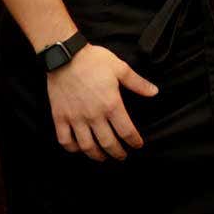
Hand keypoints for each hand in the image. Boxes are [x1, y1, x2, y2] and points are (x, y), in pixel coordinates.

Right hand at [47, 43, 158, 161]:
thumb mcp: (121, 68)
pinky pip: (65, 140)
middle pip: (108, 143)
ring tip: (103, 158)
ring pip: (86, 146)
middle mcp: (94, 115)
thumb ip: (138, 83)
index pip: (126, 131)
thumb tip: (154, 92)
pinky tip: (79, 148)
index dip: (134, 141)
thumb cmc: (95, 60)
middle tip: (122, 156)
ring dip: (96, 155)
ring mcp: (75, 118)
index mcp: (111, 104)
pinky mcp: (59, 117)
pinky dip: (73, 148)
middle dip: (117, 153)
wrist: (65, 56)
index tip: (138, 145)